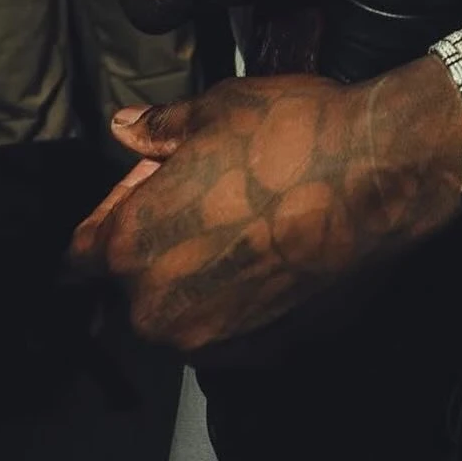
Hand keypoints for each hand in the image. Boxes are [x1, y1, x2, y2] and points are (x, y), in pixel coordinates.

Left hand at [68, 64, 461, 353]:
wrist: (379, 174)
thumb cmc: (297, 137)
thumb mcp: (216, 109)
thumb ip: (160, 129)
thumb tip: (128, 126)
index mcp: (133, 245)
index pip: (82, 252)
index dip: (116, 211)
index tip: (148, 188)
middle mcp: (162, 306)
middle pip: (136, 284)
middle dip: (162, 244)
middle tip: (211, 194)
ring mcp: (215, 337)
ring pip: (187, 310)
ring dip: (204, 276)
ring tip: (253, 222)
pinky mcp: (266, 351)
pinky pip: (237, 329)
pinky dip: (249, 300)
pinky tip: (281, 252)